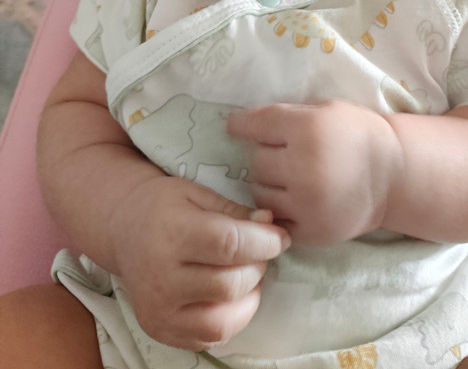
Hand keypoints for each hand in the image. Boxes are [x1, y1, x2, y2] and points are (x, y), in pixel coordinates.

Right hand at [108, 176, 290, 350]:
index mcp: (172, 234)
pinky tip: (228, 295)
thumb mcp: (198, 194)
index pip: (229, 244)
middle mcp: (161, 277)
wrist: (123, 229)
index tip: (280, 236)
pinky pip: (209, 337)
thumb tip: (270, 224)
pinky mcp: (160, 329)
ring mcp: (159, 309)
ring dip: (248, 298)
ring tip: (245, 276)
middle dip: (258, 267)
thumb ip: (235, 211)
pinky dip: (230, 318)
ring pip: (223, 320)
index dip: (264, 241)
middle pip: (230, 284)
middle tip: (258, 252)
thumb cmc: (164, 206)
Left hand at [227, 100, 400, 245]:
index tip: (235, 126)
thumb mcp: (325, 109)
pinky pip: (275, 220)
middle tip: (282, 153)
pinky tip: (295, 198)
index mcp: (308, 129)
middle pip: (256, 161)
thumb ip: (286, 114)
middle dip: (265, 155)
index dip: (241, 125)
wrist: (394, 176)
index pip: (254, 125)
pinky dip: (280, 210)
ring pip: (259, 193)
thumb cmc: (356, 134)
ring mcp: (307, 203)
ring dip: (268, 183)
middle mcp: (304, 167)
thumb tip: (241, 122)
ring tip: (289, 177)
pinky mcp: (311, 231)